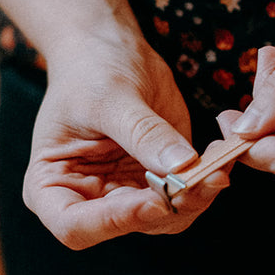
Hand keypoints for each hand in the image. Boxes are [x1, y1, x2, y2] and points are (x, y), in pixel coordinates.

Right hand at [22, 32, 231, 248]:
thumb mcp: (110, 96)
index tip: (155, 197)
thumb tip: (182, 166)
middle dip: (170, 206)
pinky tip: (222, 154)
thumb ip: (143, 134)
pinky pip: (188, 194)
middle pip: (129, 225)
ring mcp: (127, 192)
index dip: (115, 221)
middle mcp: (89, 199)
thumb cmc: (89, 69)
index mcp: (52, 185)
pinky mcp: (159, 179)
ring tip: (220, 162)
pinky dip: (208, 180)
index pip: (75, 226)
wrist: (106, 47)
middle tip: (206, 178)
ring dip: (198, 196)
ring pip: (166, 217)